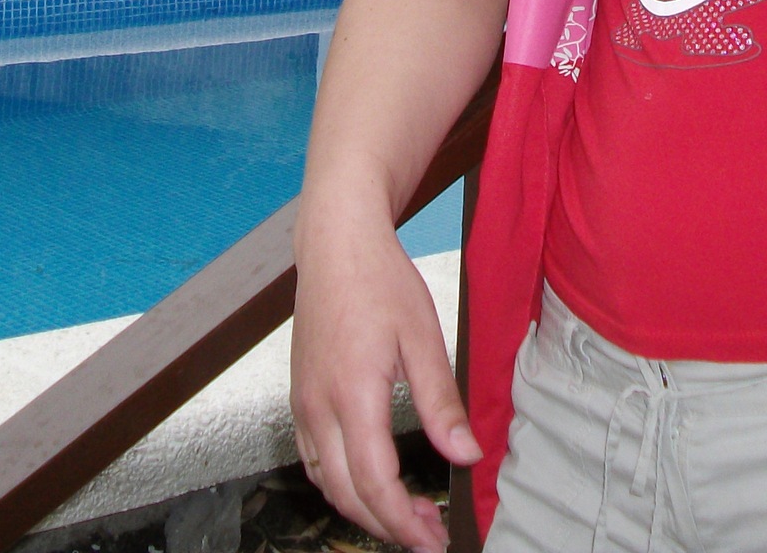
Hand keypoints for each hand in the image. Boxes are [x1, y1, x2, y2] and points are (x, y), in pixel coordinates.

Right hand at [291, 199, 478, 552]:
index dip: (405, 524)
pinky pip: (313, 460)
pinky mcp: (300, 397)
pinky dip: (341, 484)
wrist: (335, 244)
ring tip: (406, 515)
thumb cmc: (380, 281)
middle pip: (346, 496)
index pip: (375, 484)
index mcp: (352, 396)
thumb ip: (441, 403)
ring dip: (363, 509)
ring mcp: (303, 404)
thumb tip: (466, 456)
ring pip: (325, 483)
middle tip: (429, 536)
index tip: (435, 540)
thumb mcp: (423, 337)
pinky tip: (370, 481)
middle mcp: (318, 408)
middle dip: (388, 527)